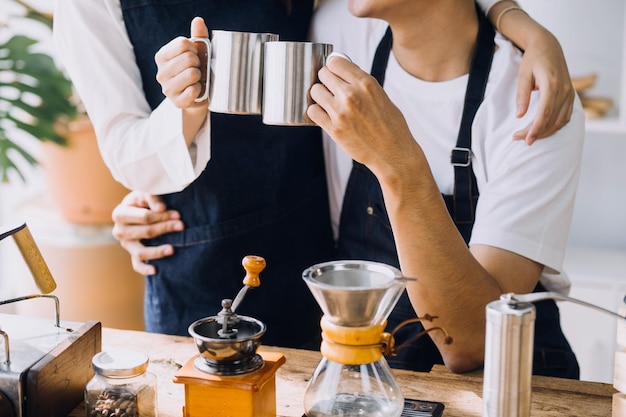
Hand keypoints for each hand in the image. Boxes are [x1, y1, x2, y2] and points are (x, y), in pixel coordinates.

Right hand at [111, 191, 183, 275]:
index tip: (178, 214)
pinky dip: (145, 269)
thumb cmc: (145, 200)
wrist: (141, 209)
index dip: (162, 216)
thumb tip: (161, 208)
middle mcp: (119, 231)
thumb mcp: (146, 193)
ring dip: (157, 251)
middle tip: (182, 225)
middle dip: (165, 228)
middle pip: (145, 232)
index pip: (144, 217)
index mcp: (120, 213)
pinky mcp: (133, 255)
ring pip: (140, 252)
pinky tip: (156, 270)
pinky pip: (137, 265)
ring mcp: (126, 245)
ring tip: (173, 249)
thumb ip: (152, 197)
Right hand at [154, 16, 209, 107]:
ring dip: (200, 76)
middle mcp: (161, 72)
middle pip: (189, 58)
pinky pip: (194, 90)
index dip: (195, 48)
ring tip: (196, 80)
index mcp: (162, 56)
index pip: (183, 43)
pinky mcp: (176, 101)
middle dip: (198, 63)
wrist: (199, 96)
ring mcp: (167, 88)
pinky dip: (200, 89)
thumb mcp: (198, 51)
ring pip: (192, 73)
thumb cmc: (197, 70)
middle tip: (196, 69)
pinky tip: (196, 90)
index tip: (195, 55)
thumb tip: (198, 20)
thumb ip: (198, 35)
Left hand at [307, 55, 415, 174]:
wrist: (394, 153)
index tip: (336, 74)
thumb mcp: (381, 96)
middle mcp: (351, 95)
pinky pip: (313, 111)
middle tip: (333, 90)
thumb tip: (344, 69)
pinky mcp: (333, 129)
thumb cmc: (391, 126)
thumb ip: (362, 83)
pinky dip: (317, 113)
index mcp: (366, 83)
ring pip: (315, 91)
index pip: (335, 61)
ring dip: (320, 96)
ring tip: (330, 104)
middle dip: (327, 80)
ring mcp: (340, 112)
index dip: (334, 67)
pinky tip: (327, 116)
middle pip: (323, 74)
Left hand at [513, 29, 573, 144]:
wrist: (548, 46)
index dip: (536, 129)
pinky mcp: (571, 95)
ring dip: (546, 132)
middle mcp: (564, 90)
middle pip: (552, 120)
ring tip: (529, 136)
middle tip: (520, 139)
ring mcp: (570, 93)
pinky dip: (555, 126)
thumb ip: (522, 95)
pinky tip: (543, 129)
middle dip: (537, 133)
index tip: (525, 139)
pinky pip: (566, 116)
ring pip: (560, 121)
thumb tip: (519, 115)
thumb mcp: (523, 75)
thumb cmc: (533, 59)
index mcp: (552, 84)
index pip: (545, 113)